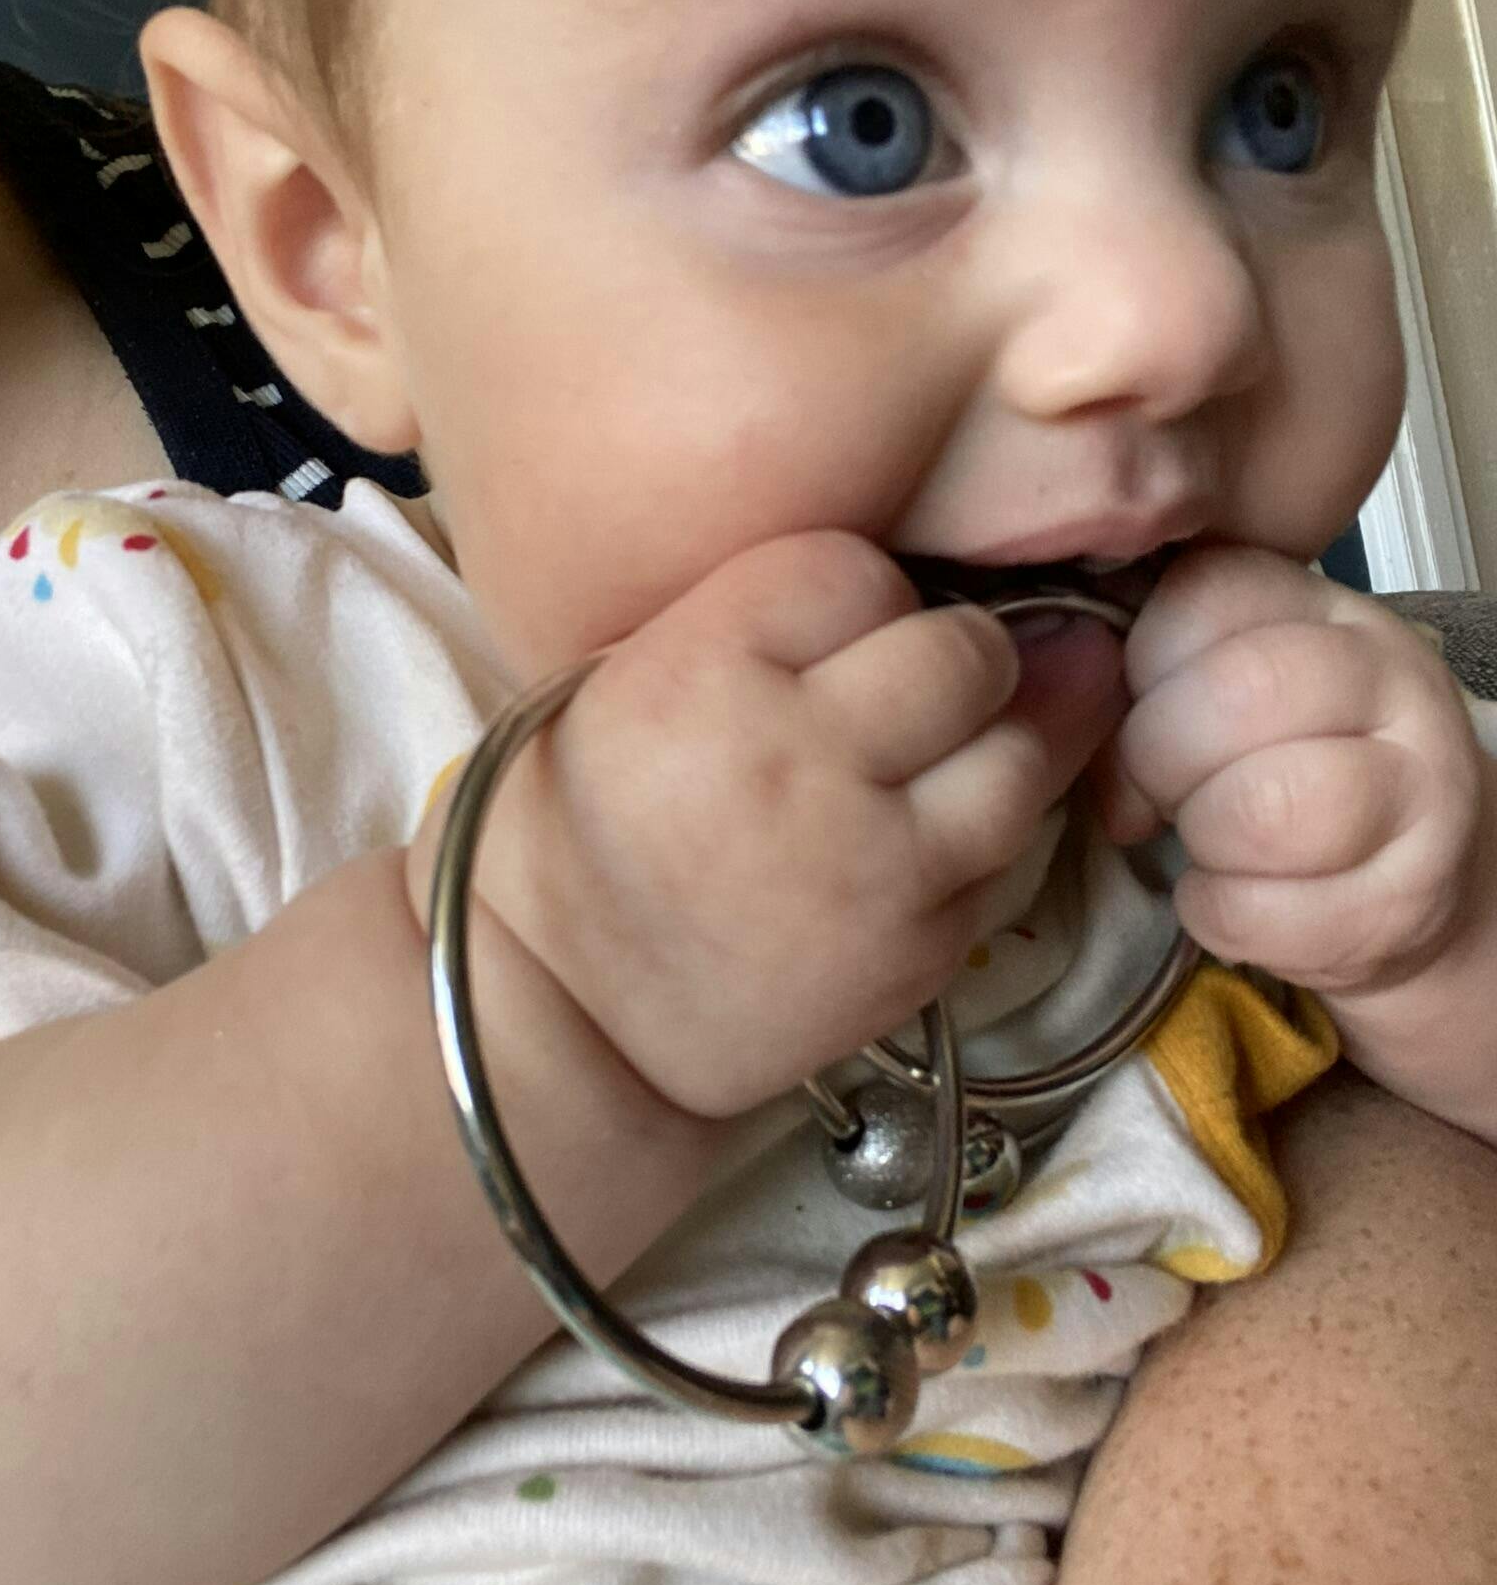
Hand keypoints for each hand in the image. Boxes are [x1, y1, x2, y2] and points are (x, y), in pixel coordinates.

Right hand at [416, 531, 1124, 1118]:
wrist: (563, 1014)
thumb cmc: (584, 830)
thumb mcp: (626, 681)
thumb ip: (758, 624)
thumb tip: (906, 586)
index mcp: (702, 669)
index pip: (856, 571)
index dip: (859, 595)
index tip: (839, 628)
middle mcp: (797, 755)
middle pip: (962, 653)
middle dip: (956, 657)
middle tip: (922, 686)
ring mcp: (872, 860)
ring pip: (1021, 755)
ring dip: (1004, 740)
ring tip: (956, 750)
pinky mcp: (920, 949)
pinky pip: (1006, 857)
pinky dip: (984, 834)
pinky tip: (936, 831)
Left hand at [1104, 546, 1486, 998]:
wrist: (1405, 876)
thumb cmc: (1281, 769)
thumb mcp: (1222, 691)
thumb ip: (1150, 678)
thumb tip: (1074, 735)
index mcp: (1322, 609)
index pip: (1205, 594)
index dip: (1141, 664)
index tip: (1140, 709)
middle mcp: (1391, 679)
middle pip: (1240, 692)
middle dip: (1159, 757)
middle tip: (1160, 791)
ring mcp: (1420, 789)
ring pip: (1264, 808)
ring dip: (1200, 838)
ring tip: (1206, 842)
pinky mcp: (1408, 899)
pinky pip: (1261, 911)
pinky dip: (1216, 913)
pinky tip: (1228, 895)